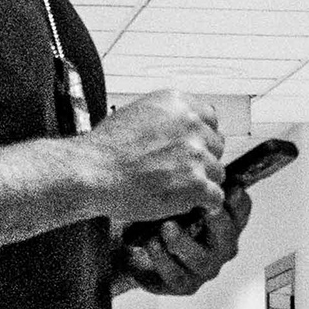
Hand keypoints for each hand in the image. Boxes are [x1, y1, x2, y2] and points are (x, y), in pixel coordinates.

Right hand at [73, 89, 225, 226]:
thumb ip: (167, 119)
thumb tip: (186, 128)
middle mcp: (190, 124)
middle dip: (202, 160)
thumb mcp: (137, 114)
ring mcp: (195, 154)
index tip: (195, 148)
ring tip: (178, 189)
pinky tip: (196, 205)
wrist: (91, 173)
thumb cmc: (105, 149)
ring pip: (217, 172)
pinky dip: (207, 204)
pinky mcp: (196, 183)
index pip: (210, 118)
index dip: (202, 137)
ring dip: (202, 182)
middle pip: (216, 145)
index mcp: (177, 103)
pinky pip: (215, 196)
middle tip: (182, 172)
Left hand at [117, 180, 247, 296]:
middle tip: (206, 208)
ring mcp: (202, 267)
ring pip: (201, 258)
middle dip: (217, 222)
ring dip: (183, 241)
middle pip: (228, 235)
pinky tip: (150, 243)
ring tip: (166, 227)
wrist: (130, 244)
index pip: (241, 211)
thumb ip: (194, 171)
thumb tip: (210, 135)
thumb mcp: (177, 191)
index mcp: (224, 221)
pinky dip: (162, 258)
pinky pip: (175, 273)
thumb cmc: (158, 215)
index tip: (230, 189)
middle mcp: (218, 246)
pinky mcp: (182, 284)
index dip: (238, 201)